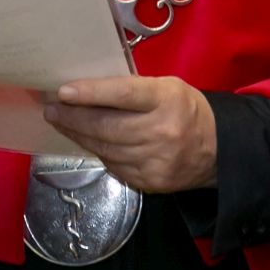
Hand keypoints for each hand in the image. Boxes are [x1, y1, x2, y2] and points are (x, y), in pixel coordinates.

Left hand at [43, 75, 217, 193]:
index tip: (63, 91)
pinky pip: (113, 165)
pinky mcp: (149, 182)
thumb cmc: (185, 108)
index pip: (123, 94)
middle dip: (73, 118)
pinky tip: (87, 141)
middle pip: (107, 126)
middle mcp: (160, 132)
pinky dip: (97, 151)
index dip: (91, 93)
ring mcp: (154, 161)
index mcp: (166, 100)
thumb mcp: (166, 87)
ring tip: (61, 123)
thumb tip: (87, 90)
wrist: (217, 149)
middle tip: (52, 109)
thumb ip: (131, 90)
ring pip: (105, 148)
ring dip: (78, 135)